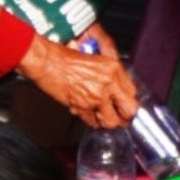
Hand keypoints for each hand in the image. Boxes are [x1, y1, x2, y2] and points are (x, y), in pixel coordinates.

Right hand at [19, 33, 139, 128]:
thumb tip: (117, 89)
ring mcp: (96, 96)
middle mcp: (108, 82)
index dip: (129, 100)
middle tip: (121, 117)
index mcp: (113, 67)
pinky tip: (89, 115)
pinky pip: (93, 122)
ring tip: (103, 118)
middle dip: (125, 115)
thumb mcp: (95, 60)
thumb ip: (109, 74)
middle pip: (129, 109)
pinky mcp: (82, 107)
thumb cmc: (65, 57)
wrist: (46, 61)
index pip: (132, 91)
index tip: (125, 104)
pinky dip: (91, 121)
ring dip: (107, 121)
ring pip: (111, 121)